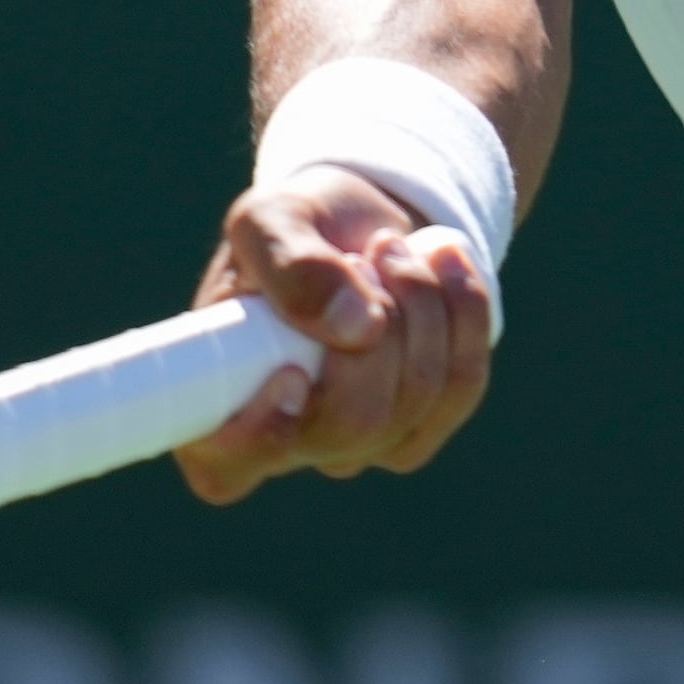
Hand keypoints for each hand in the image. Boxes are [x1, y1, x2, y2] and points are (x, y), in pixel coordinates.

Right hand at [166, 164, 497, 503]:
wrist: (363, 222)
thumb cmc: (298, 228)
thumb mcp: (272, 219)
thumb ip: (291, 265)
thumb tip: (354, 328)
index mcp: (219, 400)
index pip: (225, 465)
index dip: (261, 436)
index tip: (292, 371)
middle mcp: (288, 440)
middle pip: (354, 423)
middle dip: (381, 326)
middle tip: (366, 257)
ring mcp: (358, 443)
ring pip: (416, 399)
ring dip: (422, 304)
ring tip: (394, 247)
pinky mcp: (420, 424)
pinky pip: (461, 385)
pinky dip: (465, 313)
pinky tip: (444, 262)